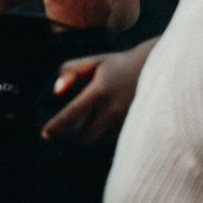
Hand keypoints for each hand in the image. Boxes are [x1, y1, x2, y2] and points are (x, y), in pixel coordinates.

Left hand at [41, 39, 156, 142]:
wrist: (157, 71)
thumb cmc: (119, 66)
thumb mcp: (94, 62)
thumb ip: (70, 72)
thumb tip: (57, 92)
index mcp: (100, 92)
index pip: (72, 114)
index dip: (56, 127)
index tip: (45, 135)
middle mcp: (114, 110)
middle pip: (85, 136)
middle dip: (74, 135)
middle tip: (71, 126)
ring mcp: (126, 122)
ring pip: (99, 140)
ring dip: (91, 135)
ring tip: (94, 118)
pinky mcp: (137, 130)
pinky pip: (113, 141)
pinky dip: (105, 135)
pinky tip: (107, 121)